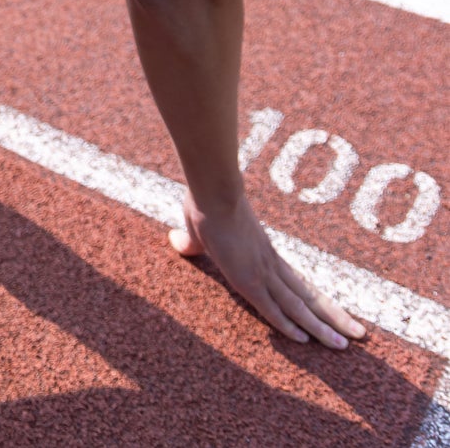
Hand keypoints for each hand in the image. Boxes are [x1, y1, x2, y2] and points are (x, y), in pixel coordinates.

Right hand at [169, 190, 366, 347]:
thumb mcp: (198, 230)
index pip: (297, 284)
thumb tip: (177, 241)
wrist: (213, 191)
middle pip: (308, 297)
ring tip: (345, 346)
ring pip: (298, 307)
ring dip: (322, 327)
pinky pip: (271, 308)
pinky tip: (304, 340)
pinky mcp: (248, 279)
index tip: (335, 314)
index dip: (315, 301)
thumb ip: (191, 243)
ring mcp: (261, 272)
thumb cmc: (206, 203)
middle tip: (359, 336)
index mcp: (265, 254)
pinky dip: (288, 325)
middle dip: (333, 317)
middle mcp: (270, 265)